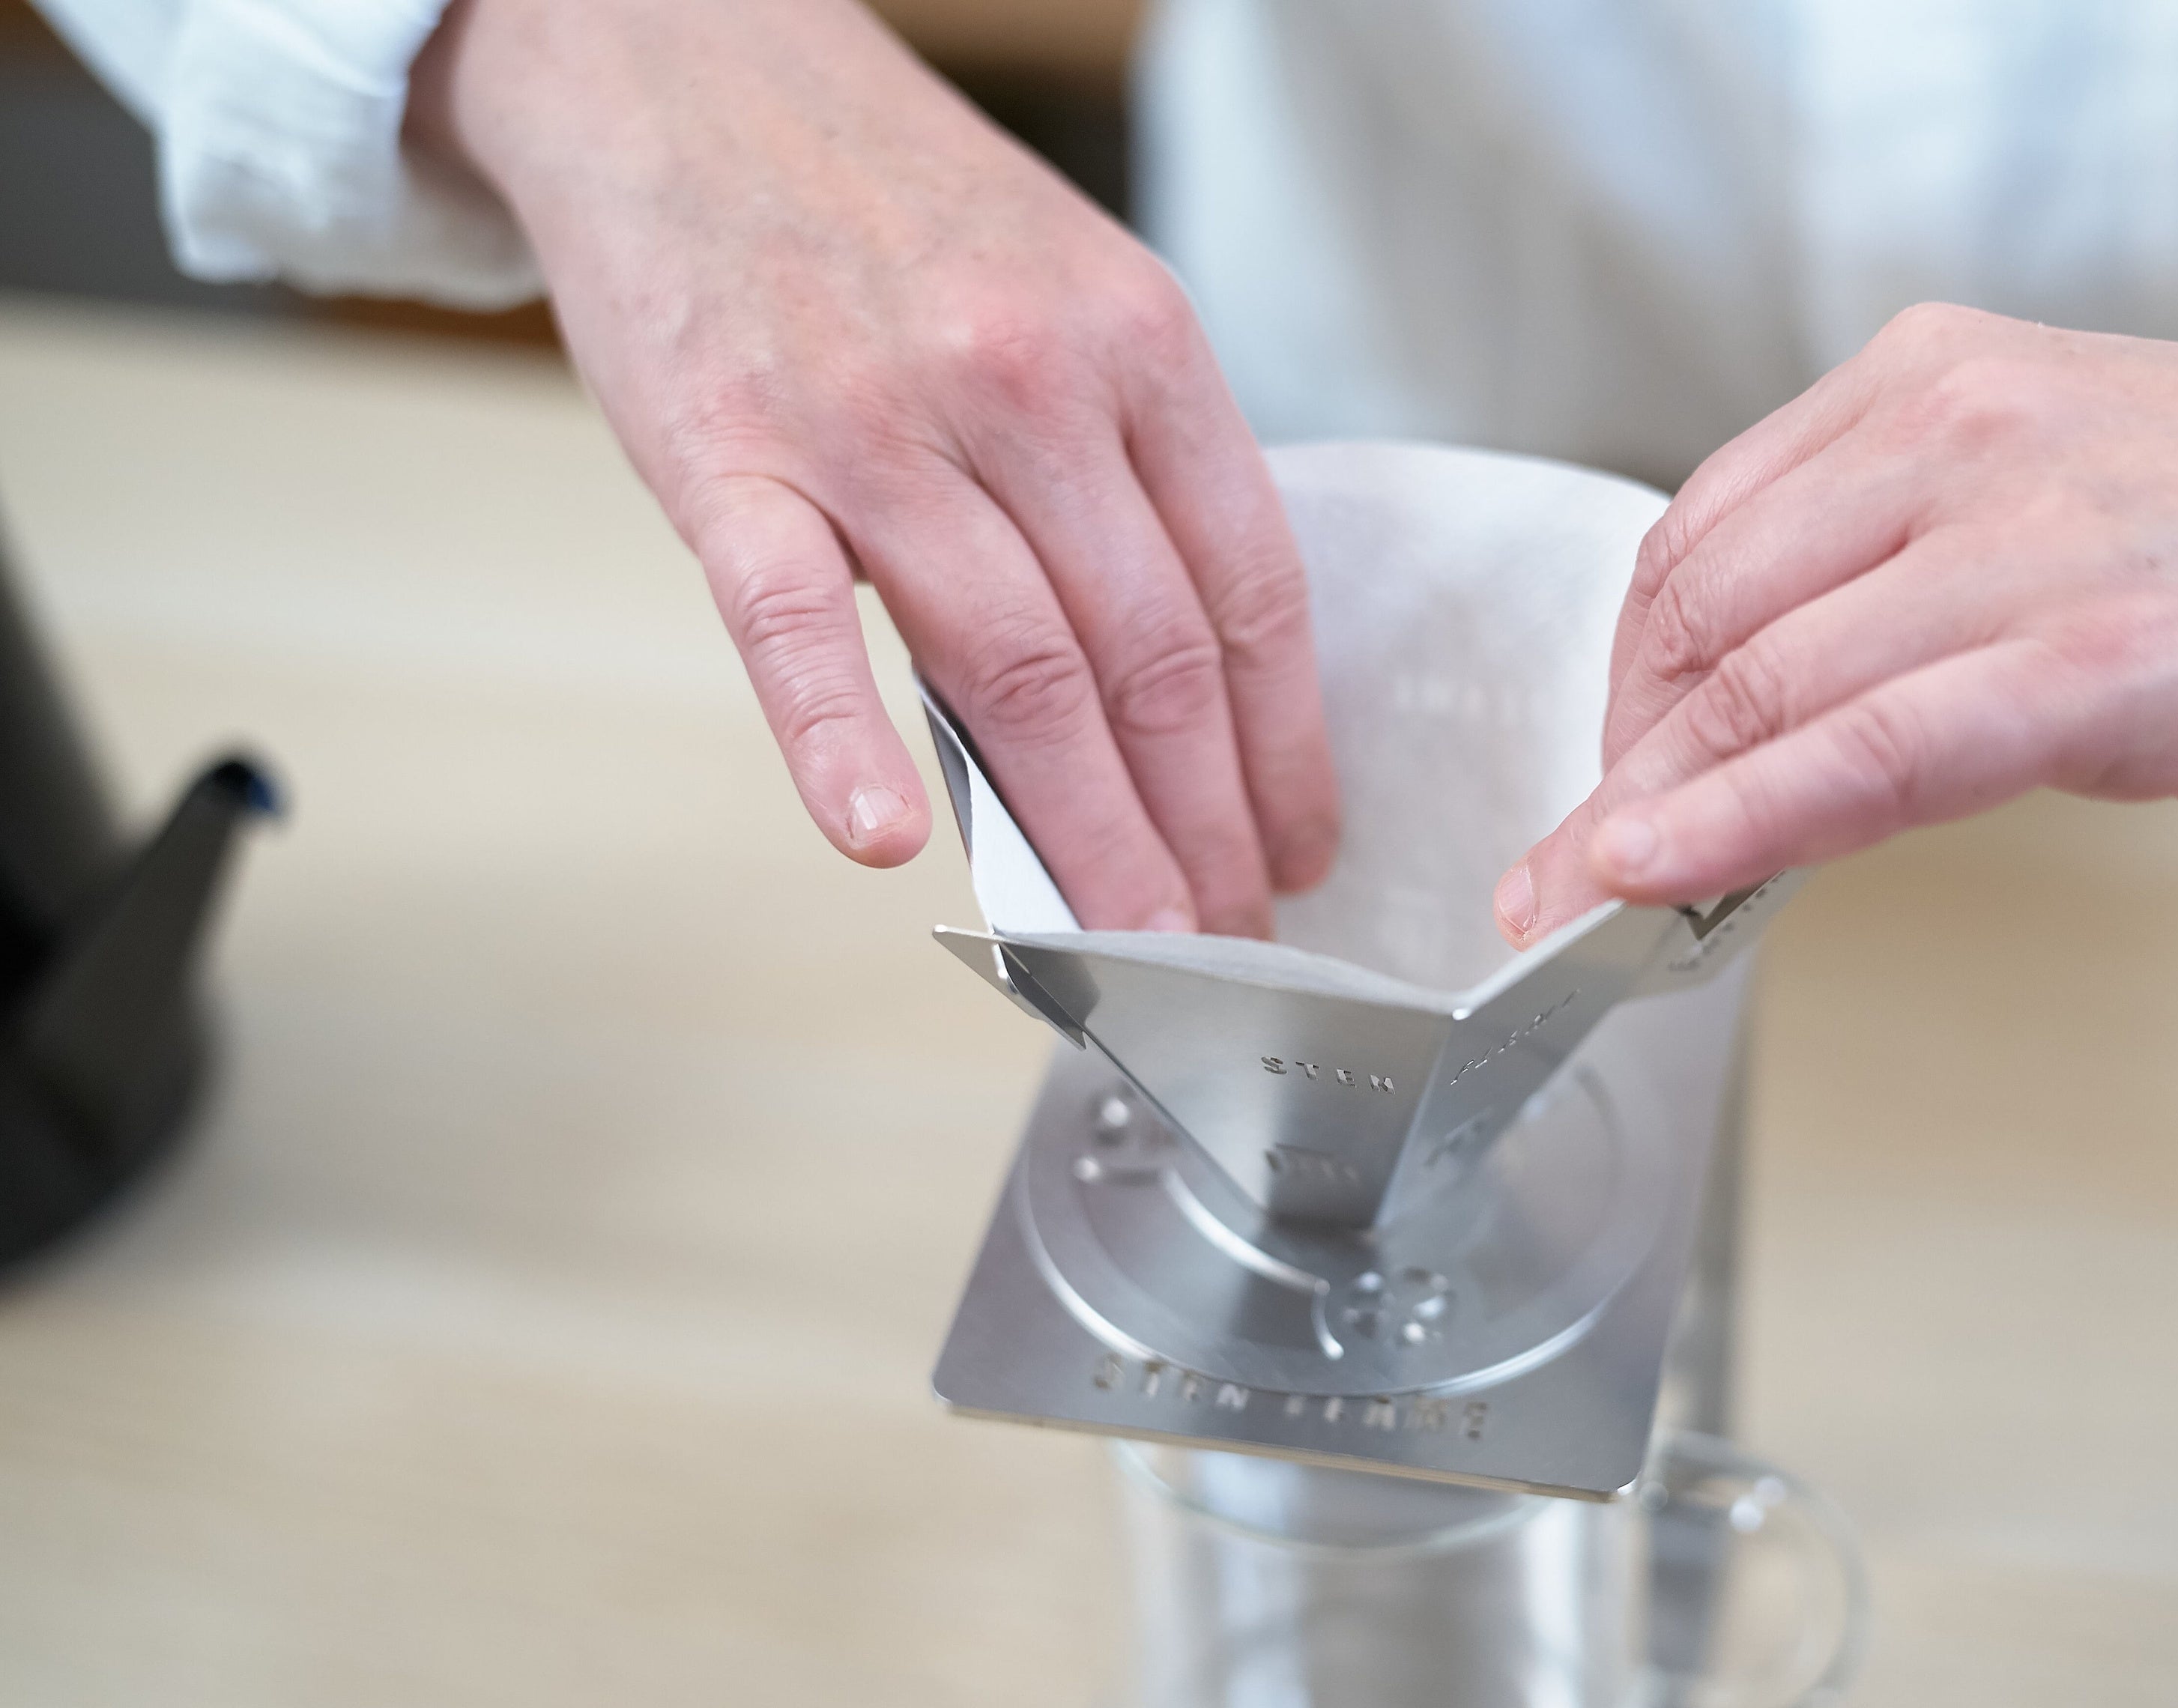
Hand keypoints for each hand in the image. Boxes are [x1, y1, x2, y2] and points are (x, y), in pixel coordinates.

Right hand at [410, 0, 1337, 932]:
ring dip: (1087, 833)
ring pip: (1017, 666)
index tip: (1296, 843)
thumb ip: (1129, 465)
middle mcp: (1029, 379)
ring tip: (1126, 944)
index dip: (1283, 746)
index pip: (1248, 589)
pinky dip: (838, 736)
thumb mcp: (1068, 290)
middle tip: (1225, 939)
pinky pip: (793, 617)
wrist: (676, 55)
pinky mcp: (725, 450)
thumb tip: (1186, 675)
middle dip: (1201, 828)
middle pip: (1152, 655)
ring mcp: (874, 419)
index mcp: (1137, 342)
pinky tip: (880, 840)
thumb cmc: (884, 200)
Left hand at [1493, 304, 2177, 943]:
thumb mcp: (2047, 500)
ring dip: (1647, 809)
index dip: (1625, 679)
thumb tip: (1766, 716)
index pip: (1703, 538)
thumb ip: (1899, 572)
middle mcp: (1952, 436)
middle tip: (1573, 865)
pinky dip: (1738, 820)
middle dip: (1619, 757)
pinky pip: (1866, 750)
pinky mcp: (2093, 657)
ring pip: (1763, 687)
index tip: (1594, 776)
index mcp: (1927, 386)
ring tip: (1583, 901)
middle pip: (1704, 616)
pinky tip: (1657, 874)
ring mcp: (2022, 542)